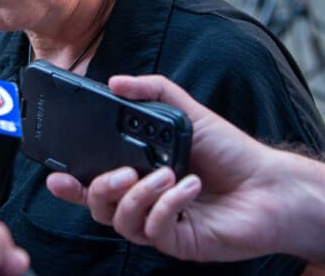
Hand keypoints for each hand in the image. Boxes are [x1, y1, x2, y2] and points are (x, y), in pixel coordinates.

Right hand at [47, 74, 283, 262]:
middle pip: (98, 206)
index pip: (93, 182)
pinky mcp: (178, 242)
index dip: (70, 183)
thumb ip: (152, 91)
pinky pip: (154, 230)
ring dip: (138, 196)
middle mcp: (144, 201)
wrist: (270, 185)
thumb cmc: (229, 152)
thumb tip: (115, 81)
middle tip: (123, 172)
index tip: (55, 175)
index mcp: (138, 173)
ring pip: (122, 221)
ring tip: (166, 174)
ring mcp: (159, 223)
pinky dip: (167, 205)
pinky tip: (189, 187)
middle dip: (100, 188)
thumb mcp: (188, 112)